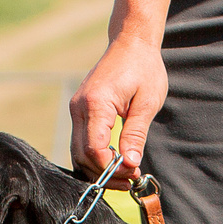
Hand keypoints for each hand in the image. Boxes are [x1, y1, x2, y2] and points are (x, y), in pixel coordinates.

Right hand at [69, 35, 166, 181]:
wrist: (130, 43)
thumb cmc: (143, 68)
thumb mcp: (146, 102)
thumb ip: (136, 134)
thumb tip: (130, 163)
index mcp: (96, 103)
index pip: (94, 149)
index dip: (112, 168)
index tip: (133, 174)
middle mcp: (79, 107)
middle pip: (82, 155)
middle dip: (105, 173)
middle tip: (130, 180)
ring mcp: (76, 108)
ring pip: (78, 151)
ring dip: (98, 168)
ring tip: (124, 174)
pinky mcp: (79, 110)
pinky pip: (80, 141)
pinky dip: (94, 156)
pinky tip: (113, 162)